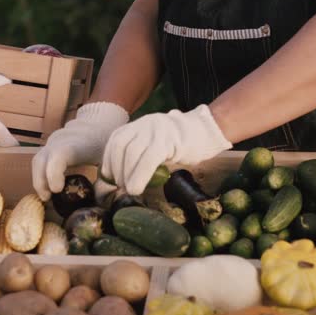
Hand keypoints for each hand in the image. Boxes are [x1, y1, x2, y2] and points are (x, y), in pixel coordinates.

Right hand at [32, 102, 128, 200]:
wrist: (97, 127)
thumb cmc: (105, 145)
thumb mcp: (110, 158)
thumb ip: (106, 177)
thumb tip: (102, 198)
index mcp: (79, 144)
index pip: (59, 155)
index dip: (54, 173)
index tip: (56, 190)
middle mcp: (60, 142)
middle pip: (42, 159)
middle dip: (41, 181)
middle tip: (47, 198)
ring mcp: (52, 144)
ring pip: (37, 161)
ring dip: (38, 181)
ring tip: (47, 197)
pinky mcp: (49, 148)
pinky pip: (39, 162)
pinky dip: (40, 176)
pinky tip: (48, 190)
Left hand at [101, 104, 232, 194]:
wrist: (207, 131)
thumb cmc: (181, 144)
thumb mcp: (155, 145)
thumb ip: (140, 156)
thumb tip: (123, 181)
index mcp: (138, 125)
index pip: (114, 142)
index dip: (108, 162)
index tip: (109, 180)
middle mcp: (143, 124)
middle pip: (120, 147)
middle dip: (116, 170)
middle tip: (121, 187)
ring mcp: (156, 130)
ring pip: (132, 152)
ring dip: (126, 175)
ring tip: (130, 190)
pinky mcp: (168, 139)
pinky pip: (149, 158)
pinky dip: (140, 175)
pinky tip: (137, 188)